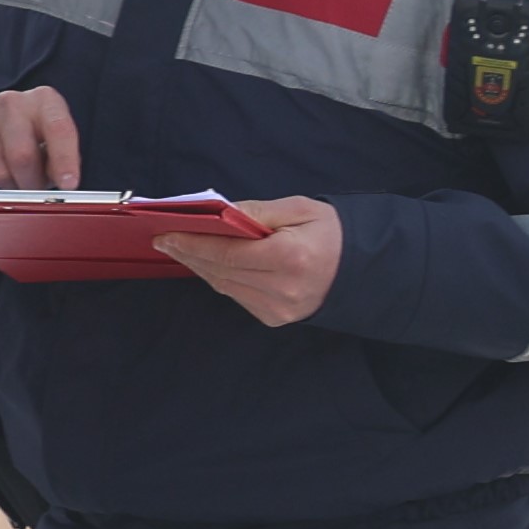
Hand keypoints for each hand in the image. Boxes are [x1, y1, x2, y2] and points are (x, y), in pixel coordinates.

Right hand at [0, 84, 83, 188]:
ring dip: (6, 191)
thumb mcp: (54, 145)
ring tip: (11, 183)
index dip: (64, 160)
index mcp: (43, 101)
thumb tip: (60, 188)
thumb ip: (59, 162)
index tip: (68, 185)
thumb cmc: (32, 140)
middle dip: (30, 185)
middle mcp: (10, 103)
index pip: (58, 129)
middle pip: (21, 157)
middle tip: (33, 192)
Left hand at [157, 193, 341, 326]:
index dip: (192, 244)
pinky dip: (220, 278)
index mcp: (290, 257)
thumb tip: (218, 212)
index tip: (165, 235)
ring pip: (224, 286)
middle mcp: (282, 288)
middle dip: (189, 254)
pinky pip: (237, 295)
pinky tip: (208, 264)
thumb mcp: (300, 209)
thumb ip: (256, 212)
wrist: (363, 269)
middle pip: (220, 271)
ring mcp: (278, 308)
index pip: (227, 253)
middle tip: (165, 240)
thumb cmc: (332, 233)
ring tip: (181, 249)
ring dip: (200, 267)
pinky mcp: (275, 318)